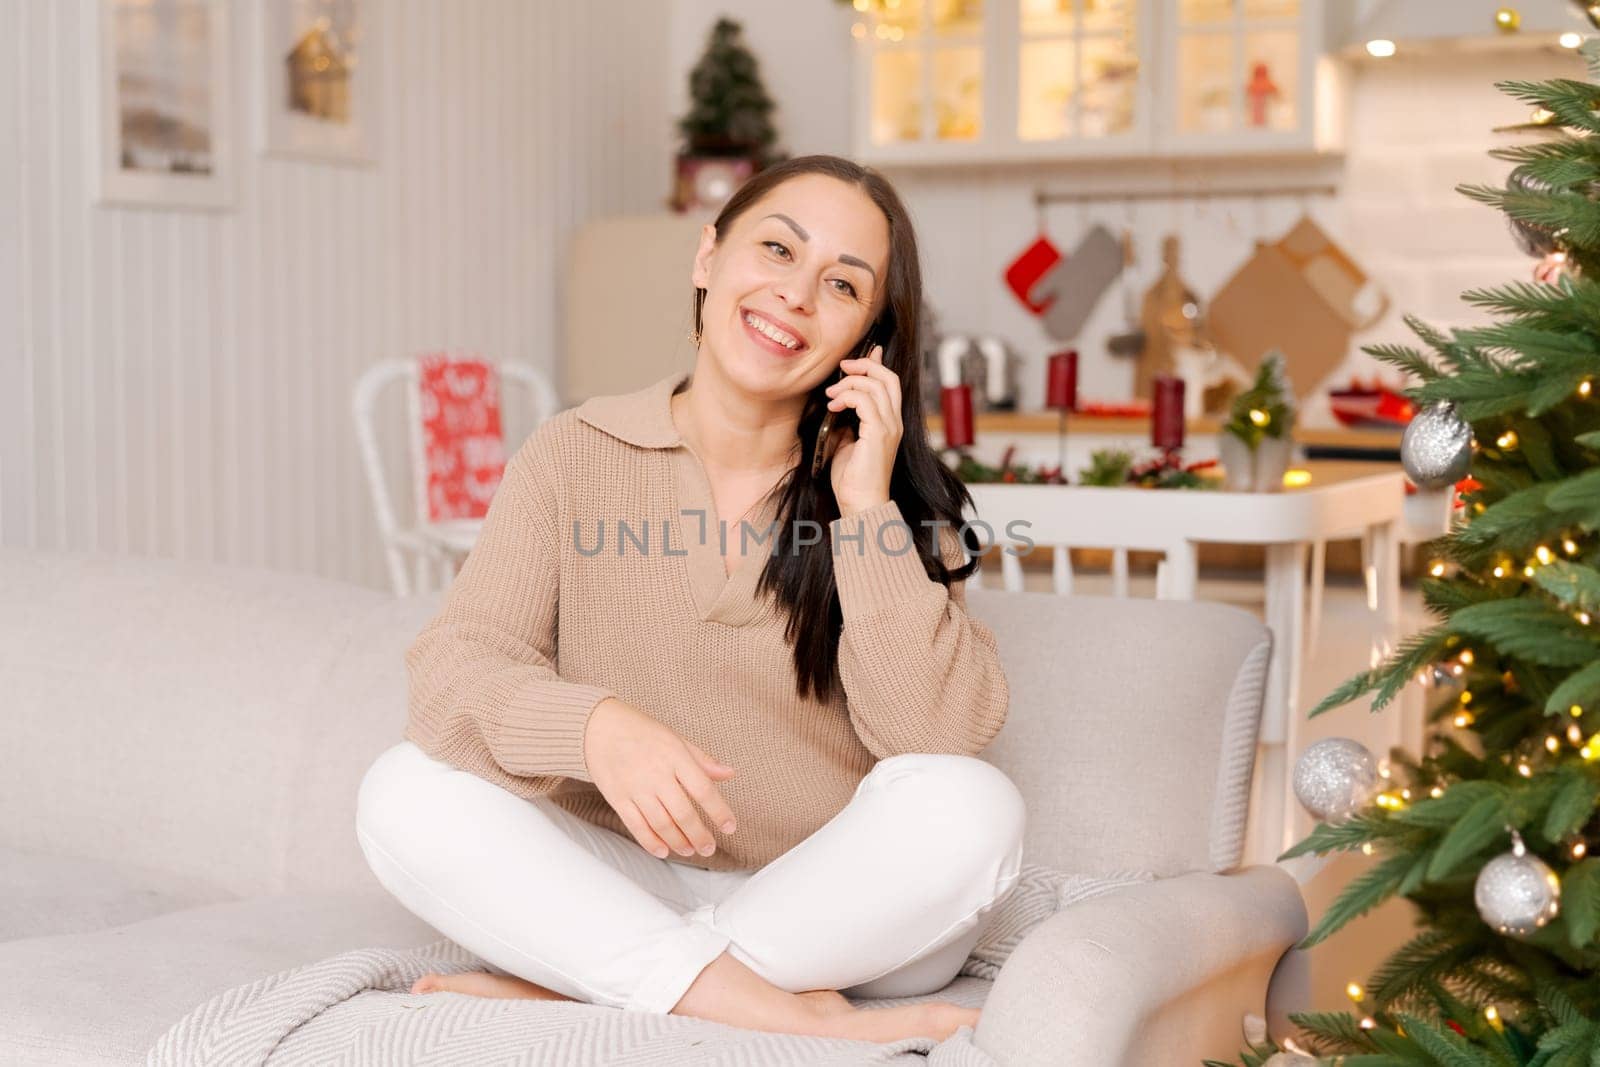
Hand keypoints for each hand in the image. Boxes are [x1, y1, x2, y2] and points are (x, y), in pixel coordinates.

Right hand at [582, 698, 737, 859]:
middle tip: (709, 848)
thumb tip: (729, 774)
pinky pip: (636, 825)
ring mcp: (636, 787)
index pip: (703, 789)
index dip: (719, 811)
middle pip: (683, 813)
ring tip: (689, 850)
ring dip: (678, 841)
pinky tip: (663, 850)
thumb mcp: (676, 739)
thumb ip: (702, 760)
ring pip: (661, 823)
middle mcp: (657, 773)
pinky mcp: (618, 798)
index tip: (730, 827)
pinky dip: (650, 841)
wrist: (599, 727)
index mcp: (675, 756)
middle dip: (699, 835)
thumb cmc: (642, 732)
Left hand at [823, 344, 901, 515]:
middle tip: (842, 368)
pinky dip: (847, 397)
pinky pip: (865, 401)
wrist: (860, 503)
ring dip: (849, 383)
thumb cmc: (852, 479)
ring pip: (876, 385)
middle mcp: (894, 422)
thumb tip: (837, 401)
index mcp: (890, 423)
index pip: (890, 383)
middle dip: (864, 365)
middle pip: (887, 377)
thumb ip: (847, 421)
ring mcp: (889, 427)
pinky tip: (834, 407)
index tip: (854, 359)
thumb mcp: (846, 442)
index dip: (876, 364)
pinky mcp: (879, 433)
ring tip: (831, 396)